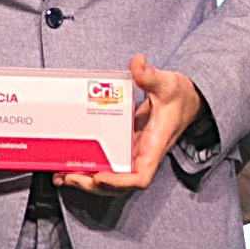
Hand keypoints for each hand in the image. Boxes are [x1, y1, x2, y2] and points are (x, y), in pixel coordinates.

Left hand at [58, 54, 202, 194]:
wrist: (188, 100)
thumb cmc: (180, 97)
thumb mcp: (167, 83)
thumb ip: (150, 76)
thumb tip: (137, 63)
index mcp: (155, 146)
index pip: (140, 176)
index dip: (119, 182)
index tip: (100, 176)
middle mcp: (143, 155)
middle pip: (118, 184)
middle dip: (93, 185)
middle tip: (69, 176)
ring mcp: (133, 154)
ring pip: (110, 178)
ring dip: (86, 181)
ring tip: (62, 176)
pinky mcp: (124, 148)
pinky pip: (107, 165)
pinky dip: (89, 169)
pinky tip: (69, 166)